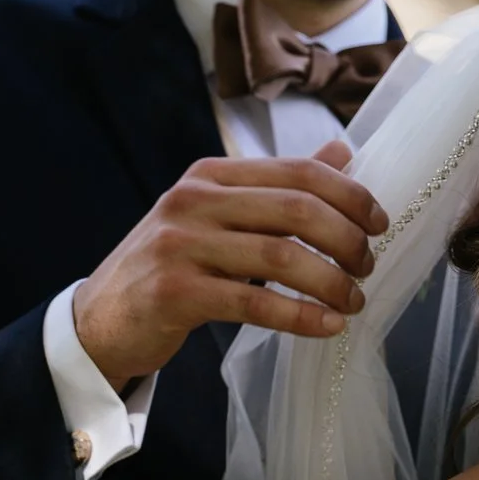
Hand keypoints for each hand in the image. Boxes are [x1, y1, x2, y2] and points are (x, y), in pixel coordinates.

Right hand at [72, 138, 387, 384]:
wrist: (99, 318)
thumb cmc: (171, 267)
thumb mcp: (220, 217)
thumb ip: (278, 188)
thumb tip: (342, 153)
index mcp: (210, 175)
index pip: (297, 172)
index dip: (349, 195)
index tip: (379, 224)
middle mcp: (194, 200)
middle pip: (297, 209)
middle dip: (347, 239)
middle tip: (368, 268)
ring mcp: (180, 244)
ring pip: (281, 256)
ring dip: (330, 282)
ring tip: (353, 301)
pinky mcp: (174, 291)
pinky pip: (255, 302)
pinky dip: (300, 315)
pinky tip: (327, 326)